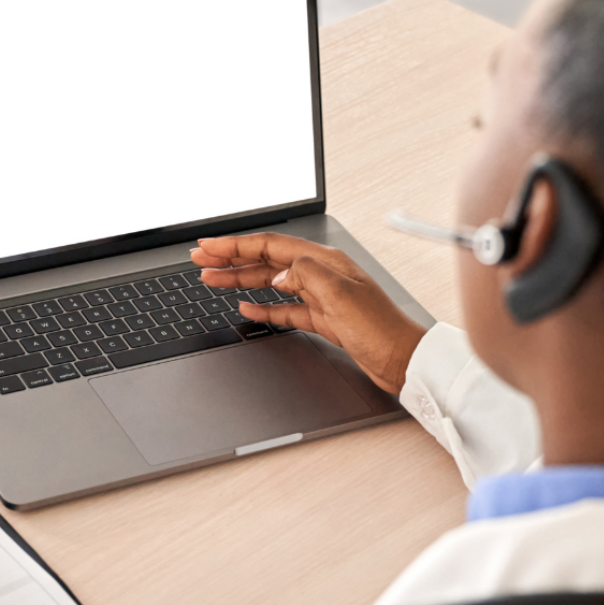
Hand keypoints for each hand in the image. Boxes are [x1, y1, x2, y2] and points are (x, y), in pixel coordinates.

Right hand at [192, 233, 426, 393]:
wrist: (403, 359)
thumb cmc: (380, 328)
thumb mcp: (340, 295)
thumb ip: (305, 274)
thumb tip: (279, 271)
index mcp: (323, 261)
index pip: (269, 246)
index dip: (235, 245)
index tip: (208, 245)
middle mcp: (320, 274)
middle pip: (265, 260)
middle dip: (230, 259)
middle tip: (200, 259)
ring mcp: (320, 297)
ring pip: (271, 283)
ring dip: (240, 281)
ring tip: (212, 280)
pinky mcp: (322, 319)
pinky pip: (285, 309)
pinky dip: (263, 307)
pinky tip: (246, 308)